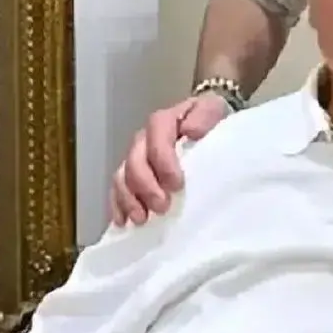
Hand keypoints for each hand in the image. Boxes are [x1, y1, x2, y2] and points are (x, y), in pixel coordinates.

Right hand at [109, 93, 229, 224]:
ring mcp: (137, 158)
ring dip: (129, 199)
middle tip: (162, 206)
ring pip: (122, 176)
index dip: (163, 160)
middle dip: (145, 185)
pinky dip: (118, 206)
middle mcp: (145, 139)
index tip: (177, 184)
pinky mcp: (133, 176)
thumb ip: (205, 117)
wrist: (209, 130)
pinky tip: (123, 222)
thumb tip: (192, 130)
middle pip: (135, 160)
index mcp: (165, 121)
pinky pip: (118, 190)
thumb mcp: (214, 110)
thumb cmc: (211, 123)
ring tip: (141, 219)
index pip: (157, 136)